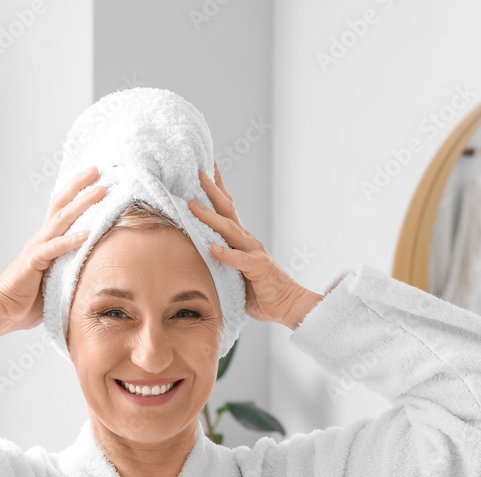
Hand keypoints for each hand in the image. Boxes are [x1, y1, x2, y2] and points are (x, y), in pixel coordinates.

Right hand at [0, 166, 105, 331]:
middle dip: (79, 186)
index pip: (61, 211)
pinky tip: (88, 233)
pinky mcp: (33, 262)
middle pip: (60, 204)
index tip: (94, 180)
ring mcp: (36, 248)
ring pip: (61, 219)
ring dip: (82, 203)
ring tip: (101, 190)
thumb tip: (94, 272)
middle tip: (99, 171)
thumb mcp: (55, 282)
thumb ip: (70, 271)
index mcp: (45, 243)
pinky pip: (55, 248)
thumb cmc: (25, 302)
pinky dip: (71, 240)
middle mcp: (40, 240)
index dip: (76, 194)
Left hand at [187, 163, 318, 328]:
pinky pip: (240, 260)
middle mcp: (247, 240)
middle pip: (227, 209)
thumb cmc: (258, 290)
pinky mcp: (258, 268)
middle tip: (197, 172)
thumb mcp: (233, 271)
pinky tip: (212, 248)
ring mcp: (254, 252)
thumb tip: (195, 254)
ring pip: (229, 230)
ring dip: (210, 216)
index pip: (227, 208)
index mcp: (241, 239)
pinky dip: (226, 254)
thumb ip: (219, 259)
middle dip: (211, 190)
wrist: (287, 304)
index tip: (204, 168)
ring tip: (193, 205)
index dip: (216, 188)